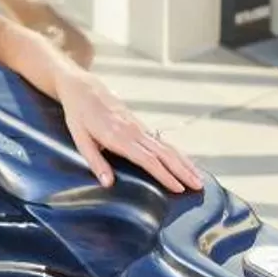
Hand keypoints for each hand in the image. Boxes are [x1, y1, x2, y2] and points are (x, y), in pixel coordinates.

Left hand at [56, 67, 203, 194]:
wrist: (82, 87)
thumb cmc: (78, 115)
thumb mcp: (79, 138)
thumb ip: (95, 161)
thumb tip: (108, 184)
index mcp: (118, 136)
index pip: (146, 159)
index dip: (164, 174)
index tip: (179, 188)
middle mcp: (133, 131)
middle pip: (163, 153)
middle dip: (182, 170)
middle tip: (199, 186)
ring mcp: (138, 126)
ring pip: (166, 146)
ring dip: (184, 162)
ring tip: (198, 178)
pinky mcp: (139, 124)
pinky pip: (161, 140)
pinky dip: (176, 153)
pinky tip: (185, 163)